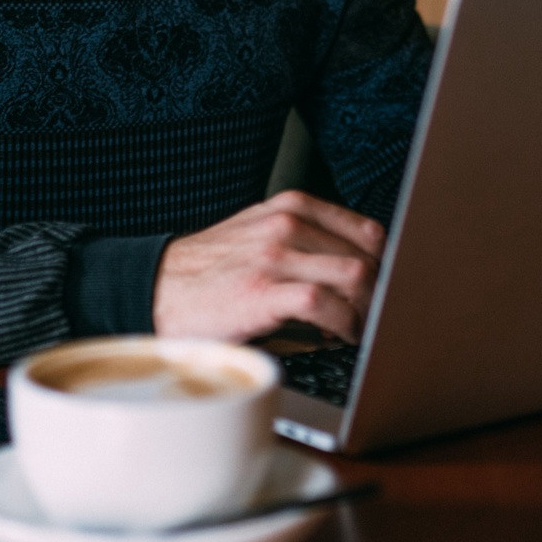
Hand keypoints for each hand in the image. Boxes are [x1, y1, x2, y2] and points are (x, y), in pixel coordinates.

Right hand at [153, 191, 385, 344]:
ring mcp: (275, 255)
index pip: (368, 231)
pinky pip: (325, 304)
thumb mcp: (260, 234)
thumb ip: (305, 240)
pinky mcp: (263, 290)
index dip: (385, 266)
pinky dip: (343, 324)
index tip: (384, 290)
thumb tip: (358, 270)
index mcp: (291, 206)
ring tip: (358, 328)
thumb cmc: (211, 270)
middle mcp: (286, 223)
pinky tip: (338, 335)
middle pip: (368, 256)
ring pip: (354, 276)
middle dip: (380, 292)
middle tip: (375, 316)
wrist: (155, 288)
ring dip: (366, 310)